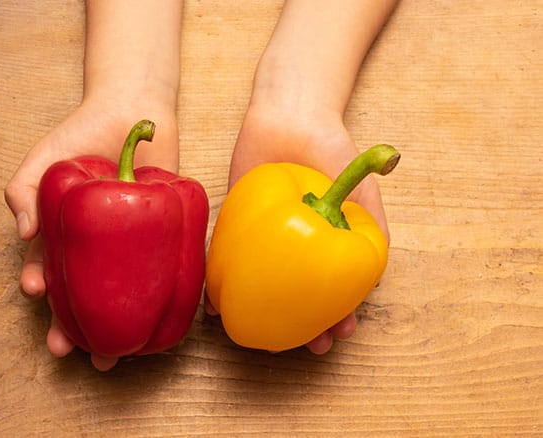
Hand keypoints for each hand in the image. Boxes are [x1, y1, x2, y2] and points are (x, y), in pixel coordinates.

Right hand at [4, 99, 177, 368]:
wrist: (133, 108)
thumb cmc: (81, 133)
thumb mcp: (43, 158)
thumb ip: (24, 190)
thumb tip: (23, 234)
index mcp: (66, 235)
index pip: (51, 271)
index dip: (44, 289)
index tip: (38, 297)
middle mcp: (98, 247)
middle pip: (86, 296)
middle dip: (77, 328)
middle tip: (75, 351)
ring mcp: (132, 245)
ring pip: (123, 296)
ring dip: (116, 329)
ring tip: (115, 357)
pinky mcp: (164, 237)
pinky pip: (163, 272)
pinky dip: (162, 301)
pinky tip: (159, 326)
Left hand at [210, 102, 388, 354]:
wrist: (290, 114)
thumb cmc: (332, 150)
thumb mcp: (359, 189)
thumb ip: (370, 224)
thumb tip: (377, 270)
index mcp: (326, 242)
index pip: (334, 289)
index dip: (338, 316)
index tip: (337, 335)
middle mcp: (294, 246)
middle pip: (295, 295)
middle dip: (299, 325)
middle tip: (302, 346)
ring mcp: (263, 238)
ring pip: (259, 285)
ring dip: (258, 313)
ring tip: (256, 336)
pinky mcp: (235, 222)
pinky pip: (226, 257)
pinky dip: (221, 281)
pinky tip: (217, 305)